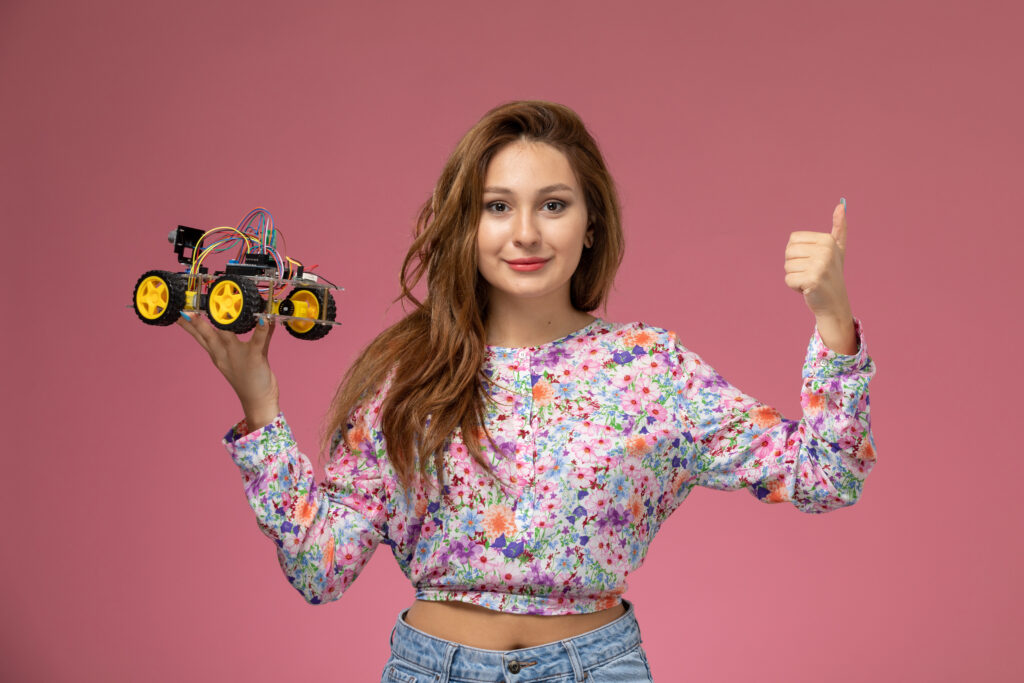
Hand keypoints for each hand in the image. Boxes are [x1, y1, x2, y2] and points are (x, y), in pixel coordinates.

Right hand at [177, 313, 279, 428]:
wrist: (258, 400)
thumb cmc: (251, 377)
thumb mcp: (244, 355)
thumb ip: (255, 335)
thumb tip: (263, 319)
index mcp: (218, 353)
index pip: (200, 336)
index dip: (188, 324)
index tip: (177, 312)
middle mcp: (224, 354)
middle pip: (207, 335)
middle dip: (195, 322)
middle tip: (184, 310)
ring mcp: (238, 355)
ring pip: (226, 335)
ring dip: (222, 321)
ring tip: (217, 309)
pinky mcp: (255, 358)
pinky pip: (258, 341)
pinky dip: (261, 329)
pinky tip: (264, 318)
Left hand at [784, 200, 851, 320]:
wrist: (835, 303)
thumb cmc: (832, 274)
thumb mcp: (837, 249)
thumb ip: (839, 228)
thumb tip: (841, 205)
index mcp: (827, 240)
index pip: (792, 240)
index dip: (797, 253)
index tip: (812, 261)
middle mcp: (825, 250)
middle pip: (788, 253)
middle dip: (795, 266)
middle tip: (811, 273)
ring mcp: (820, 265)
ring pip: (787, 267)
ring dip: (795, 277)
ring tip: (810, 281)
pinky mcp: (813, 279)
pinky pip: (788, 280)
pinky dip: (794, 287)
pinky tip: (808, 289)